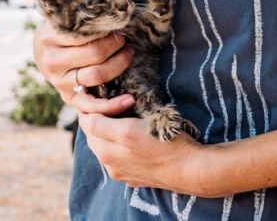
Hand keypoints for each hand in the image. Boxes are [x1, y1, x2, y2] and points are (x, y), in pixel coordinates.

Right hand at [33, 22, 135, 113]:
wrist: (43, 54)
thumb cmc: (58, 34)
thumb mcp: (61, 22)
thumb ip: (78, 20)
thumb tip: (109, 12)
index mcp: (49, 39)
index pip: (85, 34)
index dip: (107, 31)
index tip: (118, 26)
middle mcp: (52, 62)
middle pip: (95, 54)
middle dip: (117, 46)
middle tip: (125, 40)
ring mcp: (60, 82)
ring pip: (97, 75)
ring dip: (120, 64)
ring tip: (129, 54)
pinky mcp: (68, 98)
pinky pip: (92, 105)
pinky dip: (112, 105)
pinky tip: (129, 99)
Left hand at [79, 111, 201, 193]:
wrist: (189, 169)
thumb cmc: (165, 141)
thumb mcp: (133, 126)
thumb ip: (104, 123)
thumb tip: (86, 117)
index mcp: (108, 147)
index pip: (86, 123)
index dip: (89, 108)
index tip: (94, 97)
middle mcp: (109, 162)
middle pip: (91, 136)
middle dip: (94, 120)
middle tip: (105, 106)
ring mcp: (118, 171)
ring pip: (100, 147)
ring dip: (101, 134)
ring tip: (114, 121)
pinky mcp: (128, 178)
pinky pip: (111, 160)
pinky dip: (111, 148)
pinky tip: (124, 141)